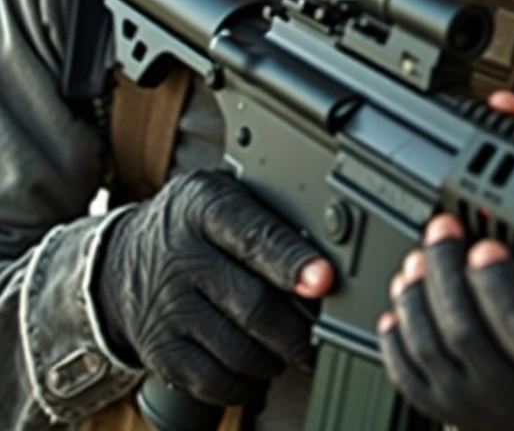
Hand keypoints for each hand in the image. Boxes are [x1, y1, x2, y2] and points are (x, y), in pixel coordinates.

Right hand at [94, 169, 333, 406]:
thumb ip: (268, 214)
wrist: (122, 261)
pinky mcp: (158, 351)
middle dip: (297, 325)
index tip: (324, 280)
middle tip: (323, 329)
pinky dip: (247, 383)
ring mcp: (168, 309)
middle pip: (252, 303)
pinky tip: (261, 368)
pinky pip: (212, 381)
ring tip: (294, 346)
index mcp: (204, 208)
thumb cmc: (194, 224)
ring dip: (277, 356)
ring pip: (238, 348)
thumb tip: (327, 245)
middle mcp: (181, 259)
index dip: (292, 263)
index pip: (254, 238)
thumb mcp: (225, 194)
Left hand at [377, 90, 513, 429]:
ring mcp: (482, 408)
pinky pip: (411, 378)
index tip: (486, 243)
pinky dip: (399, 335)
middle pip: (471, 339)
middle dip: (449, 277)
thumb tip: (504, 106)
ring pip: (434, 358)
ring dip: (419, 299)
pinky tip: (401, 300)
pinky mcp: (447, 411)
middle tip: (441, 230)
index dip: (501, 288)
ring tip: (416, 259)